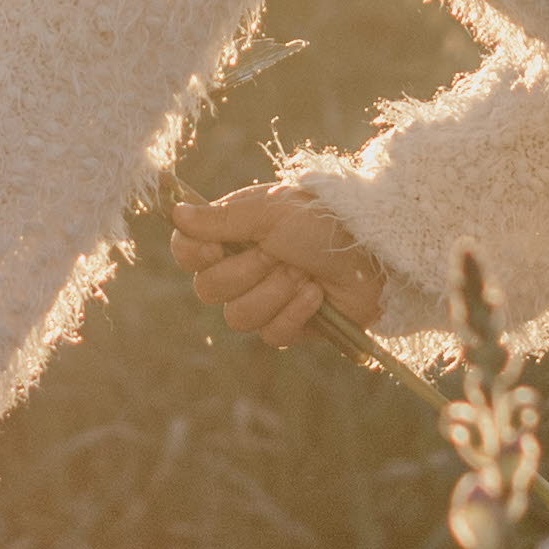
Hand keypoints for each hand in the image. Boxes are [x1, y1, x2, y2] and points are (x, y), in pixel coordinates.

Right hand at [170, 179, 386, 351]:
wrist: (373, 250)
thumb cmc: (320, 220)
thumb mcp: (268, 212)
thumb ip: (219, 218)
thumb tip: (175, 213)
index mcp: (232, 234)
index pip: (186, 252)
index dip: (196, 255)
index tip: (218, 246)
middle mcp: (243, 267)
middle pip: (208, 290)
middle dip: (248, 273)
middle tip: (280, 254)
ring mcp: (265, 299)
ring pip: (238, 318)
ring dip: (274, 293)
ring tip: (303, 274)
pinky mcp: (289, 327)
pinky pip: (271, 335)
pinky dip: (295, 313)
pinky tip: (316, 295)